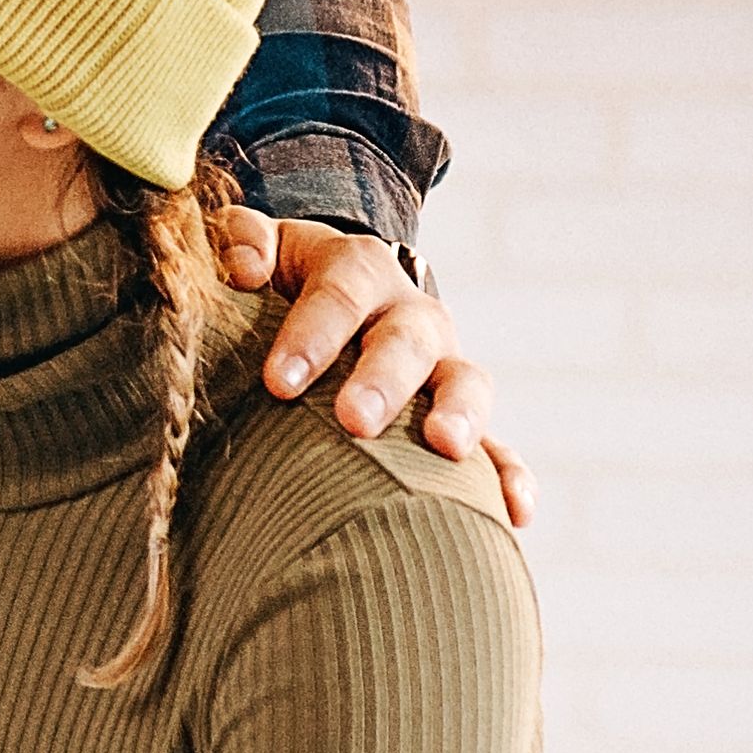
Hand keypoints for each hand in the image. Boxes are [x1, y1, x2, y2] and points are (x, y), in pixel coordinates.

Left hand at [224, 208, 527, 527]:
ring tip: (444, 448)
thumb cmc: (279, 286)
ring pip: (466, 382)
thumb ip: (238, 240)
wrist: (335, 300)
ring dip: (460, 414)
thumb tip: (244, 268)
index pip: (340, 291)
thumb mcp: (258, 248)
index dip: (313, 333)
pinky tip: (514, 513)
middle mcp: (409, 315)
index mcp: (357, 269)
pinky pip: (498, 446)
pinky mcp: (460, 416)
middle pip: (408, 338)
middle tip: (354, 420)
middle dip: (383, 379)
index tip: (279, 382)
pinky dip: (509, 475)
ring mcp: (442, 366)